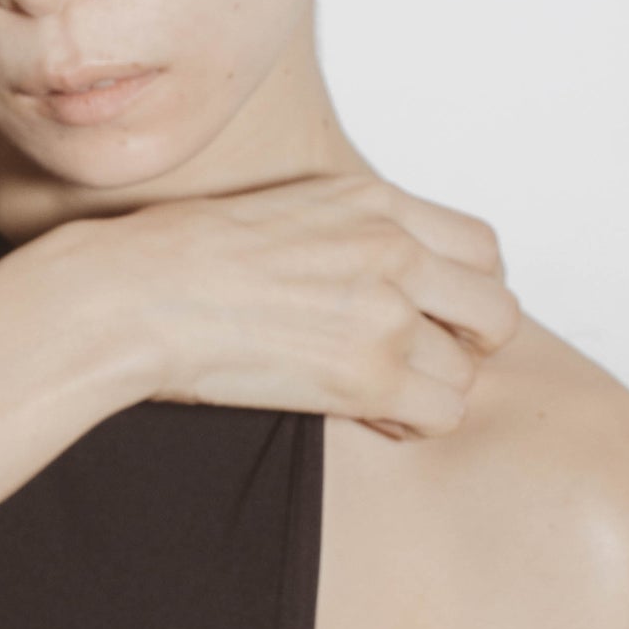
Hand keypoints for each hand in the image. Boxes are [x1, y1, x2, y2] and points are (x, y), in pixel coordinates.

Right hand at [102, 169, 519, 436]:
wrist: (133, 293)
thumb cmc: (179, 256)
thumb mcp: (284, 210)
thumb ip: (347, 231)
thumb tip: (368, 273)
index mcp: (375, 203)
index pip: (481, 249)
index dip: (465, 293)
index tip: (433, 316)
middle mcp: (393, 249)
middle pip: (496, 312)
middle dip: (466, 346)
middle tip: (418, 363)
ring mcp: (386, 312)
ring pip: (468, 372)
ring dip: (429, 391)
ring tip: (379, 394)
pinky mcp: (367, 375)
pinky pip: (442, 414)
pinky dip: (411, 424)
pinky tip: (368, 416)